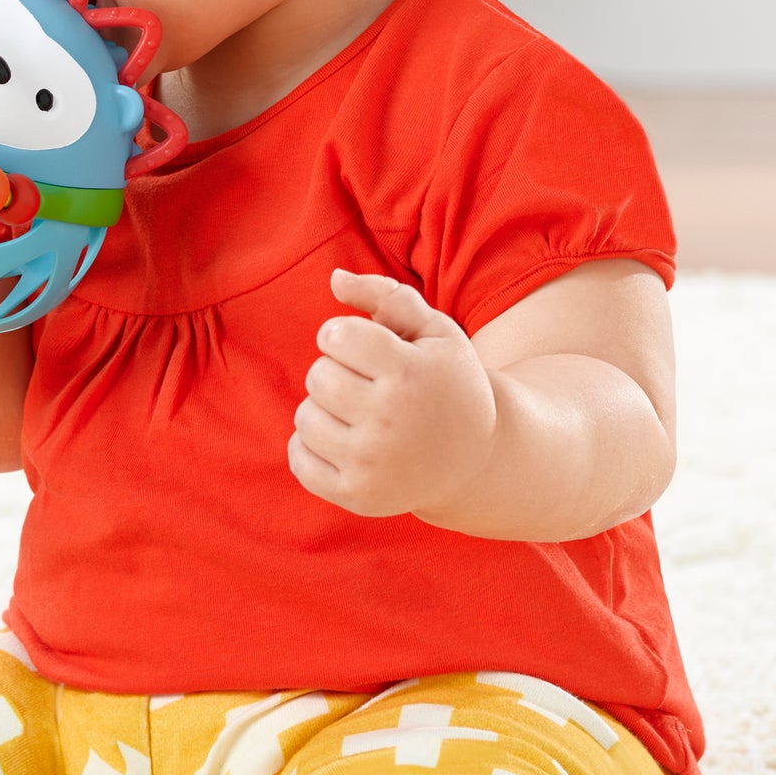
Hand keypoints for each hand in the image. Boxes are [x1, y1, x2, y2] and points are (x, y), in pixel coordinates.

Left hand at [287, 269, 499, 519]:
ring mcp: (372, 462)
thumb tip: (334, 278)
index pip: (336, 335)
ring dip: (323, 409)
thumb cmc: (446, 382)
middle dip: (334, 371)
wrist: (476, 459)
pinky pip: (299, 460)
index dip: (344, 336)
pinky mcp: (358, 495)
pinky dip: (311, 447)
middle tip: (366, 384)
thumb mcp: (434, 330)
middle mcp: (390, 420)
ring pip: (304, 417)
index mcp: (410, 373)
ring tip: (357, 414)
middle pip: (317, 375)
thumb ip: (385, 294)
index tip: (367, 350)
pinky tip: (344, 441)